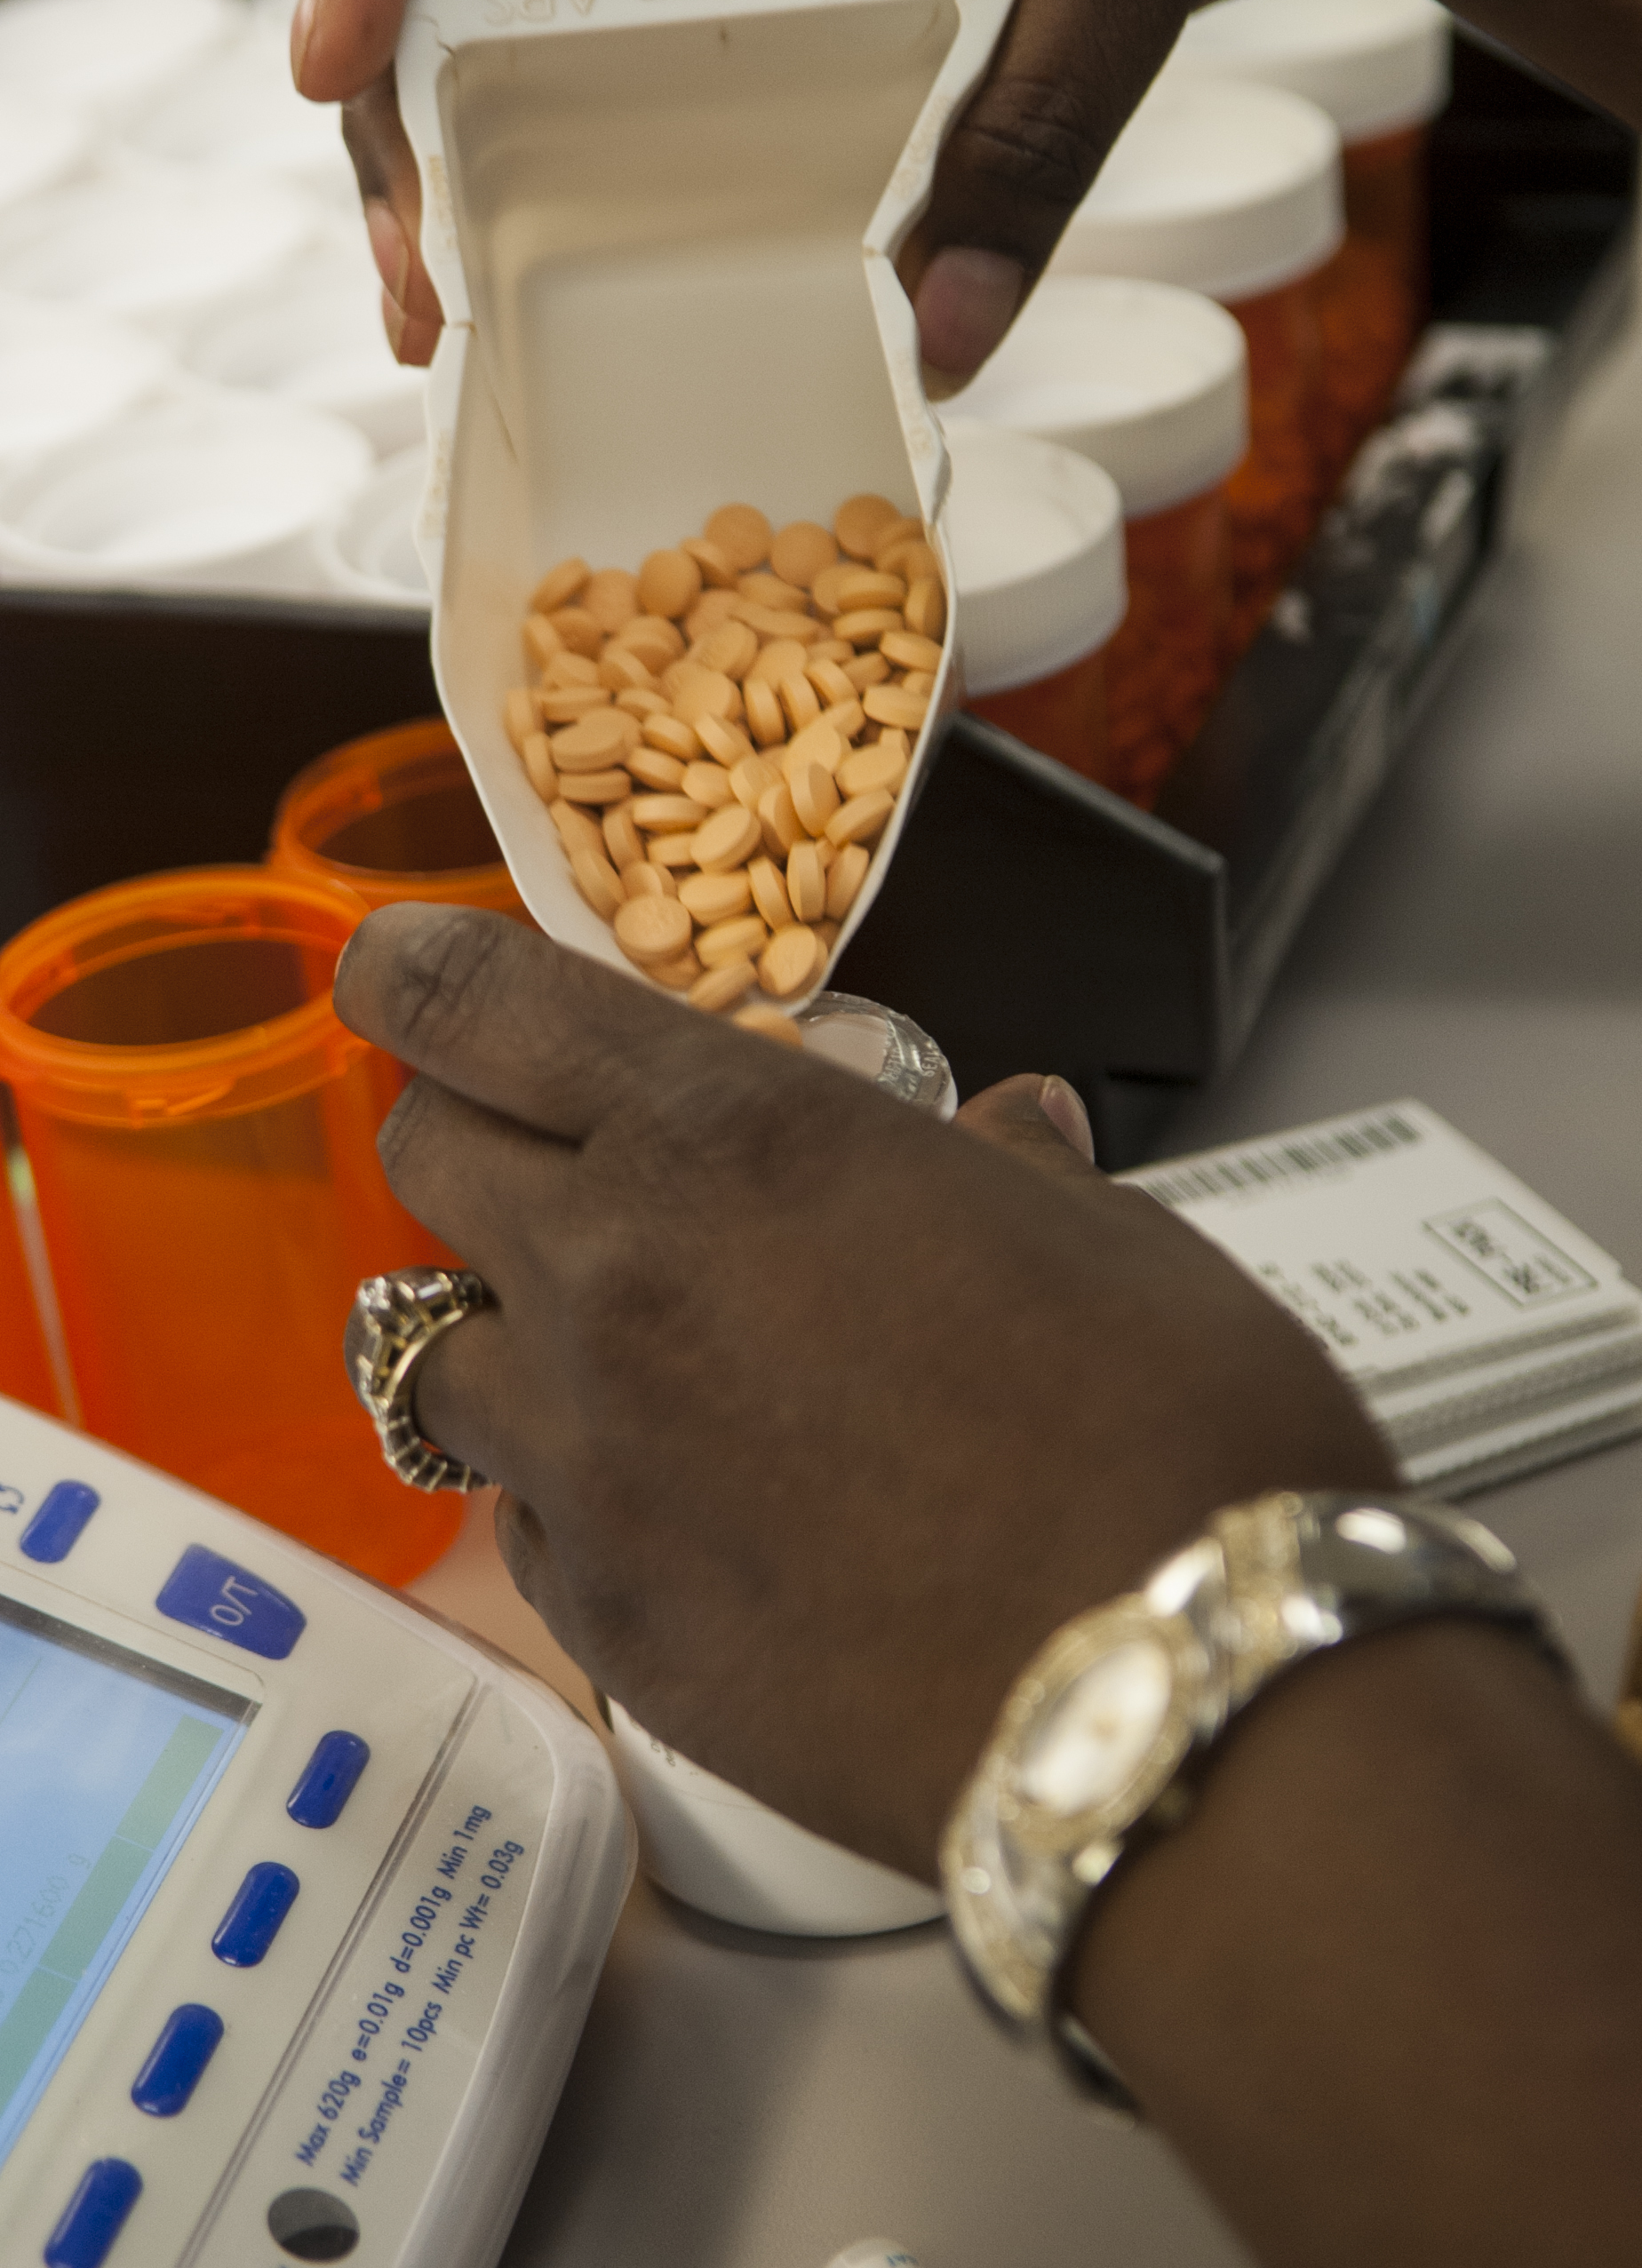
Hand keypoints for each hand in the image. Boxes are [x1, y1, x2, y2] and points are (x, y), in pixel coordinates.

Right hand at [294, 0, 1410, 378]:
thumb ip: (1045, 114)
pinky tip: (538, 273)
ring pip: (519, 0)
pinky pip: (618, 59)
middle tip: (412, 274)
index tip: (337, 62)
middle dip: (405, 91)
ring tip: (442, 309)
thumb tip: (941, 331)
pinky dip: (566, 164)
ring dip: (460, 154)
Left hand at [334, 904, 1389, 1880]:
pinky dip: (569, 1492)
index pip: (465, 1006)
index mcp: (721, 1138)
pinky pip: (520, 1521)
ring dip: (510, 1328)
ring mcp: (585, 1464)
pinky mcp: (603, 1620)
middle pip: (421, 1162)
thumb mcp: (1097, 1235)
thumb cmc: (1168, 1425)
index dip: (415, 975)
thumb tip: (1004, 1132)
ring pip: (438, 1356)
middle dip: (470, 1138)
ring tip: (638, 1357)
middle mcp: (608, 1281)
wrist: (1170, 1697)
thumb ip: (992, 1166)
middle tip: (570, 1165)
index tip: (411, 977)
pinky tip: (688, 1511)